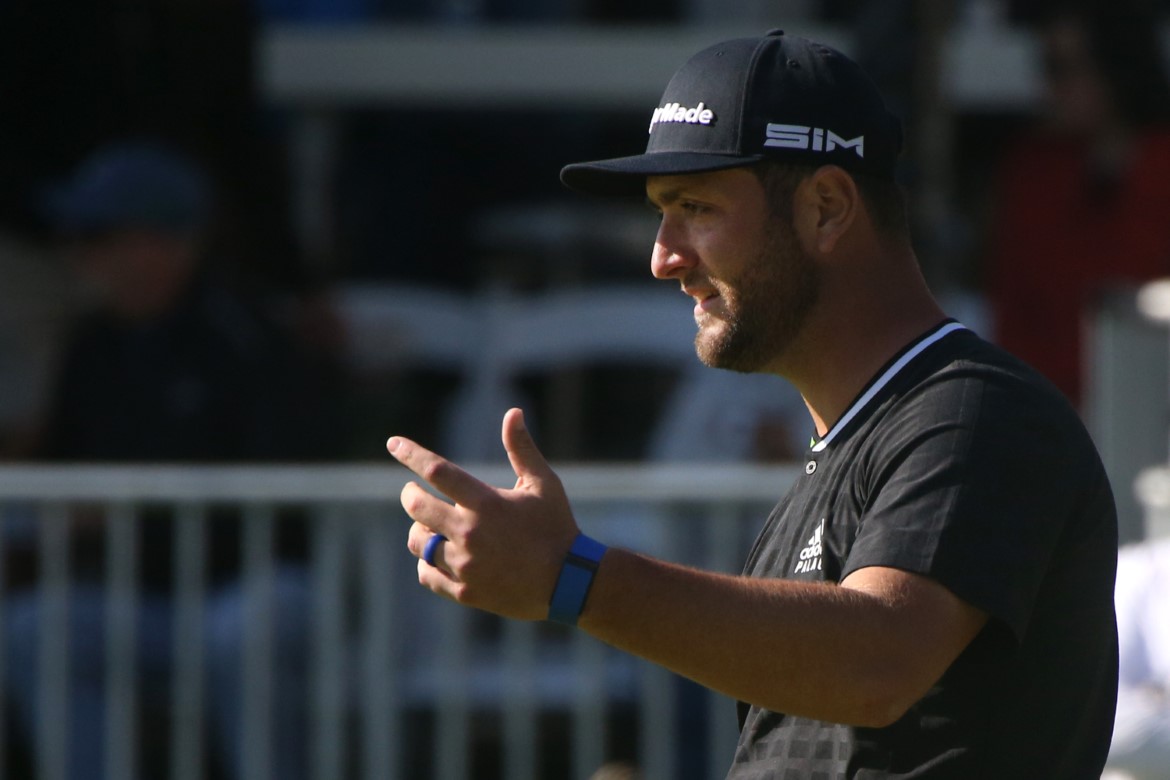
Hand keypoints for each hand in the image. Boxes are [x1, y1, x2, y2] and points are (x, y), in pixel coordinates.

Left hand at [387, 407, 579, 620]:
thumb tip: (513, 412)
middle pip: (417, 507)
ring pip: (418, 542)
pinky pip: (427, 574)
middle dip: (411, 495)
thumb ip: (522, 448)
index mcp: (486, 504)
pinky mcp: (464, 591)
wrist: (569, 583)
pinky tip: (437, 555)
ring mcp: (465, 565)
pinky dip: (427, 562)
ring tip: (429, 525)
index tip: (393, 443)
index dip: (411, 454)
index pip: (437, 471)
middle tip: (413, 492)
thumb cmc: (557, 526)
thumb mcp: (543, 484)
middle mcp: (470, 533)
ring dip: (418, 530)